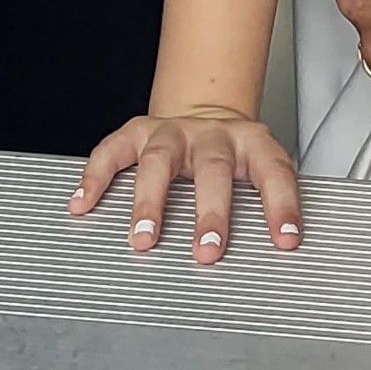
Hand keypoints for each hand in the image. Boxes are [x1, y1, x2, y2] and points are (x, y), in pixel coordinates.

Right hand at [70, 105, 301, 262]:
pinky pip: (113, 151)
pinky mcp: (137, 131)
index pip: (273, 172)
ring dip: (151, 201)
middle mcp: (213, 135)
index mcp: (252, 143)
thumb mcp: (258, 171)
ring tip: (143, 239)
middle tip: (208, 252)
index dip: (282, 205)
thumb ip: (264, 206)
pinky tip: (83, 204)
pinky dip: (96, 177)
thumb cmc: (233, 158)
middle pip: (213, 169)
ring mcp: (172, 131)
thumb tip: (278, 257)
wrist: (206, 112)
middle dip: (210, 212)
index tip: (287, 240)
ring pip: (160, 160)